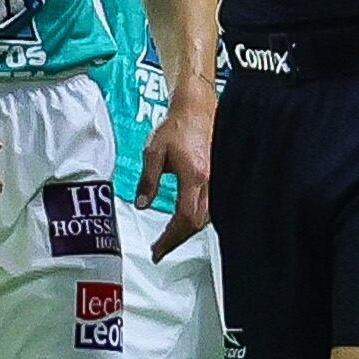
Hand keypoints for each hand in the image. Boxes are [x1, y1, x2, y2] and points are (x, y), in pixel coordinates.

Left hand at [140, 99, 211, 257]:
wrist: (196, 108)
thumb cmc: (176, 126)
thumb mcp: (153, 152)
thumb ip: (148, 181)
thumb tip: (142, 205)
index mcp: (194, 176)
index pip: (183, 218)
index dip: (171, 238)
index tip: (157, 250)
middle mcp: (209, 182)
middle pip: (197, 223)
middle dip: (178, 240)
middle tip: (160, 248)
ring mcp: (215, 180)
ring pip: (206, 217)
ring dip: (187, 231)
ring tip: (170, 238)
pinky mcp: (216, 177)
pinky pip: (210, 206)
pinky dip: (196, 219)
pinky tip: (186, 220)